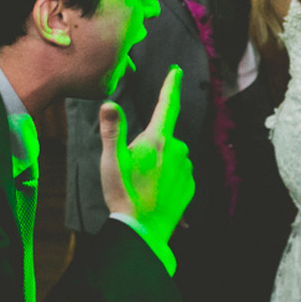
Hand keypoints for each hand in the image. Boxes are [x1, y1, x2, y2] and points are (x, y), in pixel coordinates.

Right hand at [99, 66, 194, 244]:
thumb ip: (112, 130)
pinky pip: (178, 173)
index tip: (177, 71)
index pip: (166, 106)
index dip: (171, 86)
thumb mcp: (111, 161)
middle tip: (132, 169)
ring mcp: (187, 168)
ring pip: (172, 155)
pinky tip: (154, 191)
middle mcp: (178, 150)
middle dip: (150, 146)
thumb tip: (109, 103)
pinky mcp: (191, 185)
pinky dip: (167, 178)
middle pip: (163, 137)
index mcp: (158, 140)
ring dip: (159, 163)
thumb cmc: (123, 194)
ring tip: (142, 183)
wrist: (142, 229)